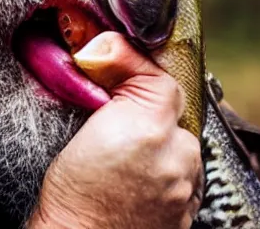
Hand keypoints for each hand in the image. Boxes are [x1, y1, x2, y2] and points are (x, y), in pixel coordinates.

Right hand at [28, 31, 202, 228]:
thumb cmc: (72, 190)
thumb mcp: (83, 124)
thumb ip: (117, 83)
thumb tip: (112, 46)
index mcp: (150, 130)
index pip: (163, 81)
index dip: (140, 75)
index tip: (123, 78)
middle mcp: (177, 160)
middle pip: (175, 115)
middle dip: (153, 113)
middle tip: (124, 121)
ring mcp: (184, 190)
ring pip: (180, 146)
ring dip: (162, 143)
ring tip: (131, 153)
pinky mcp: (187, 212)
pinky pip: (184, 176)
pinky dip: (167, 170)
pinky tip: (140, 175)